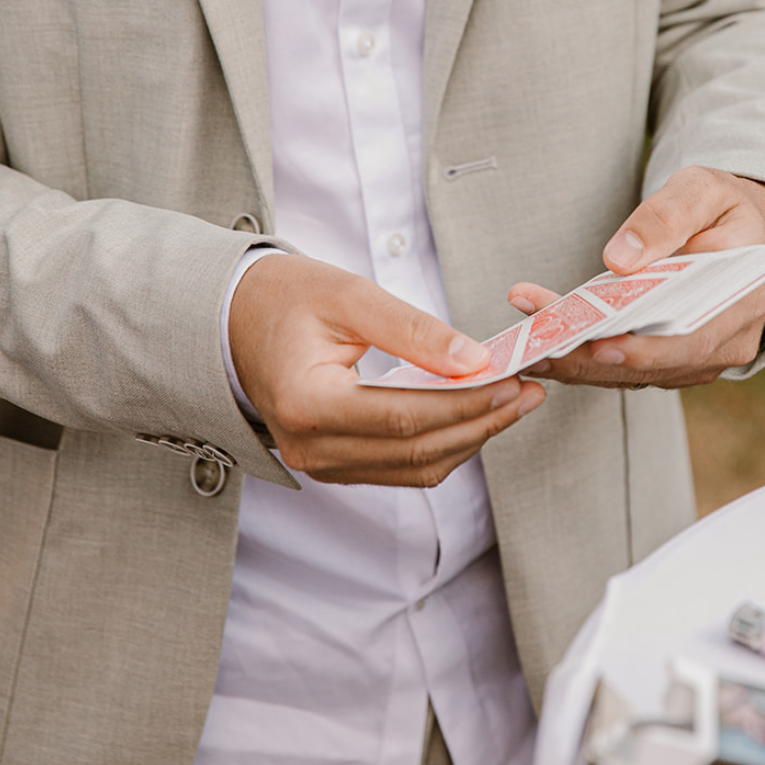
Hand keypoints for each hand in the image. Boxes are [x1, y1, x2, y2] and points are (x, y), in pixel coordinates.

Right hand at [228, 252, 543, 486]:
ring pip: (414, 468)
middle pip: (415, 450)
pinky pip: (399, 467)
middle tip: (530, 392)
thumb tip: (474, 360)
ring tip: (514, 402)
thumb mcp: (349, 296)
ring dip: (469, 438)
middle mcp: (310, 447)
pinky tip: (474, 415)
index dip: (468, 402)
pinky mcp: (332, 464)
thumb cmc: (284, 298)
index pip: (406, 416)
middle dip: (482, 423)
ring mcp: (319, 463)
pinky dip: (442, 445)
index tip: (514, 379)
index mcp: (307, 403)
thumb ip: (413, 330)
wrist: (233, 319)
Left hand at [507, 166, 764, 390]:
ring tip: (529, 343)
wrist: (746, 230)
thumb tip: (619, 259)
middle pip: (655, 365)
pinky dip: (586, 358)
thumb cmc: (725, 207)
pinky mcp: (676, 362)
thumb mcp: (703, 190)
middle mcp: (728, 343)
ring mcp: (702, 359)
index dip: (646, 349)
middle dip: (591, 359)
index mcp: (744, 300)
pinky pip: (628, 368)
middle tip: (537, 348)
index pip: (694, 338)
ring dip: (579, 362)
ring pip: (635, 373)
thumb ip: (666, 217)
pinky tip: (547, 342)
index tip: (598, 345)